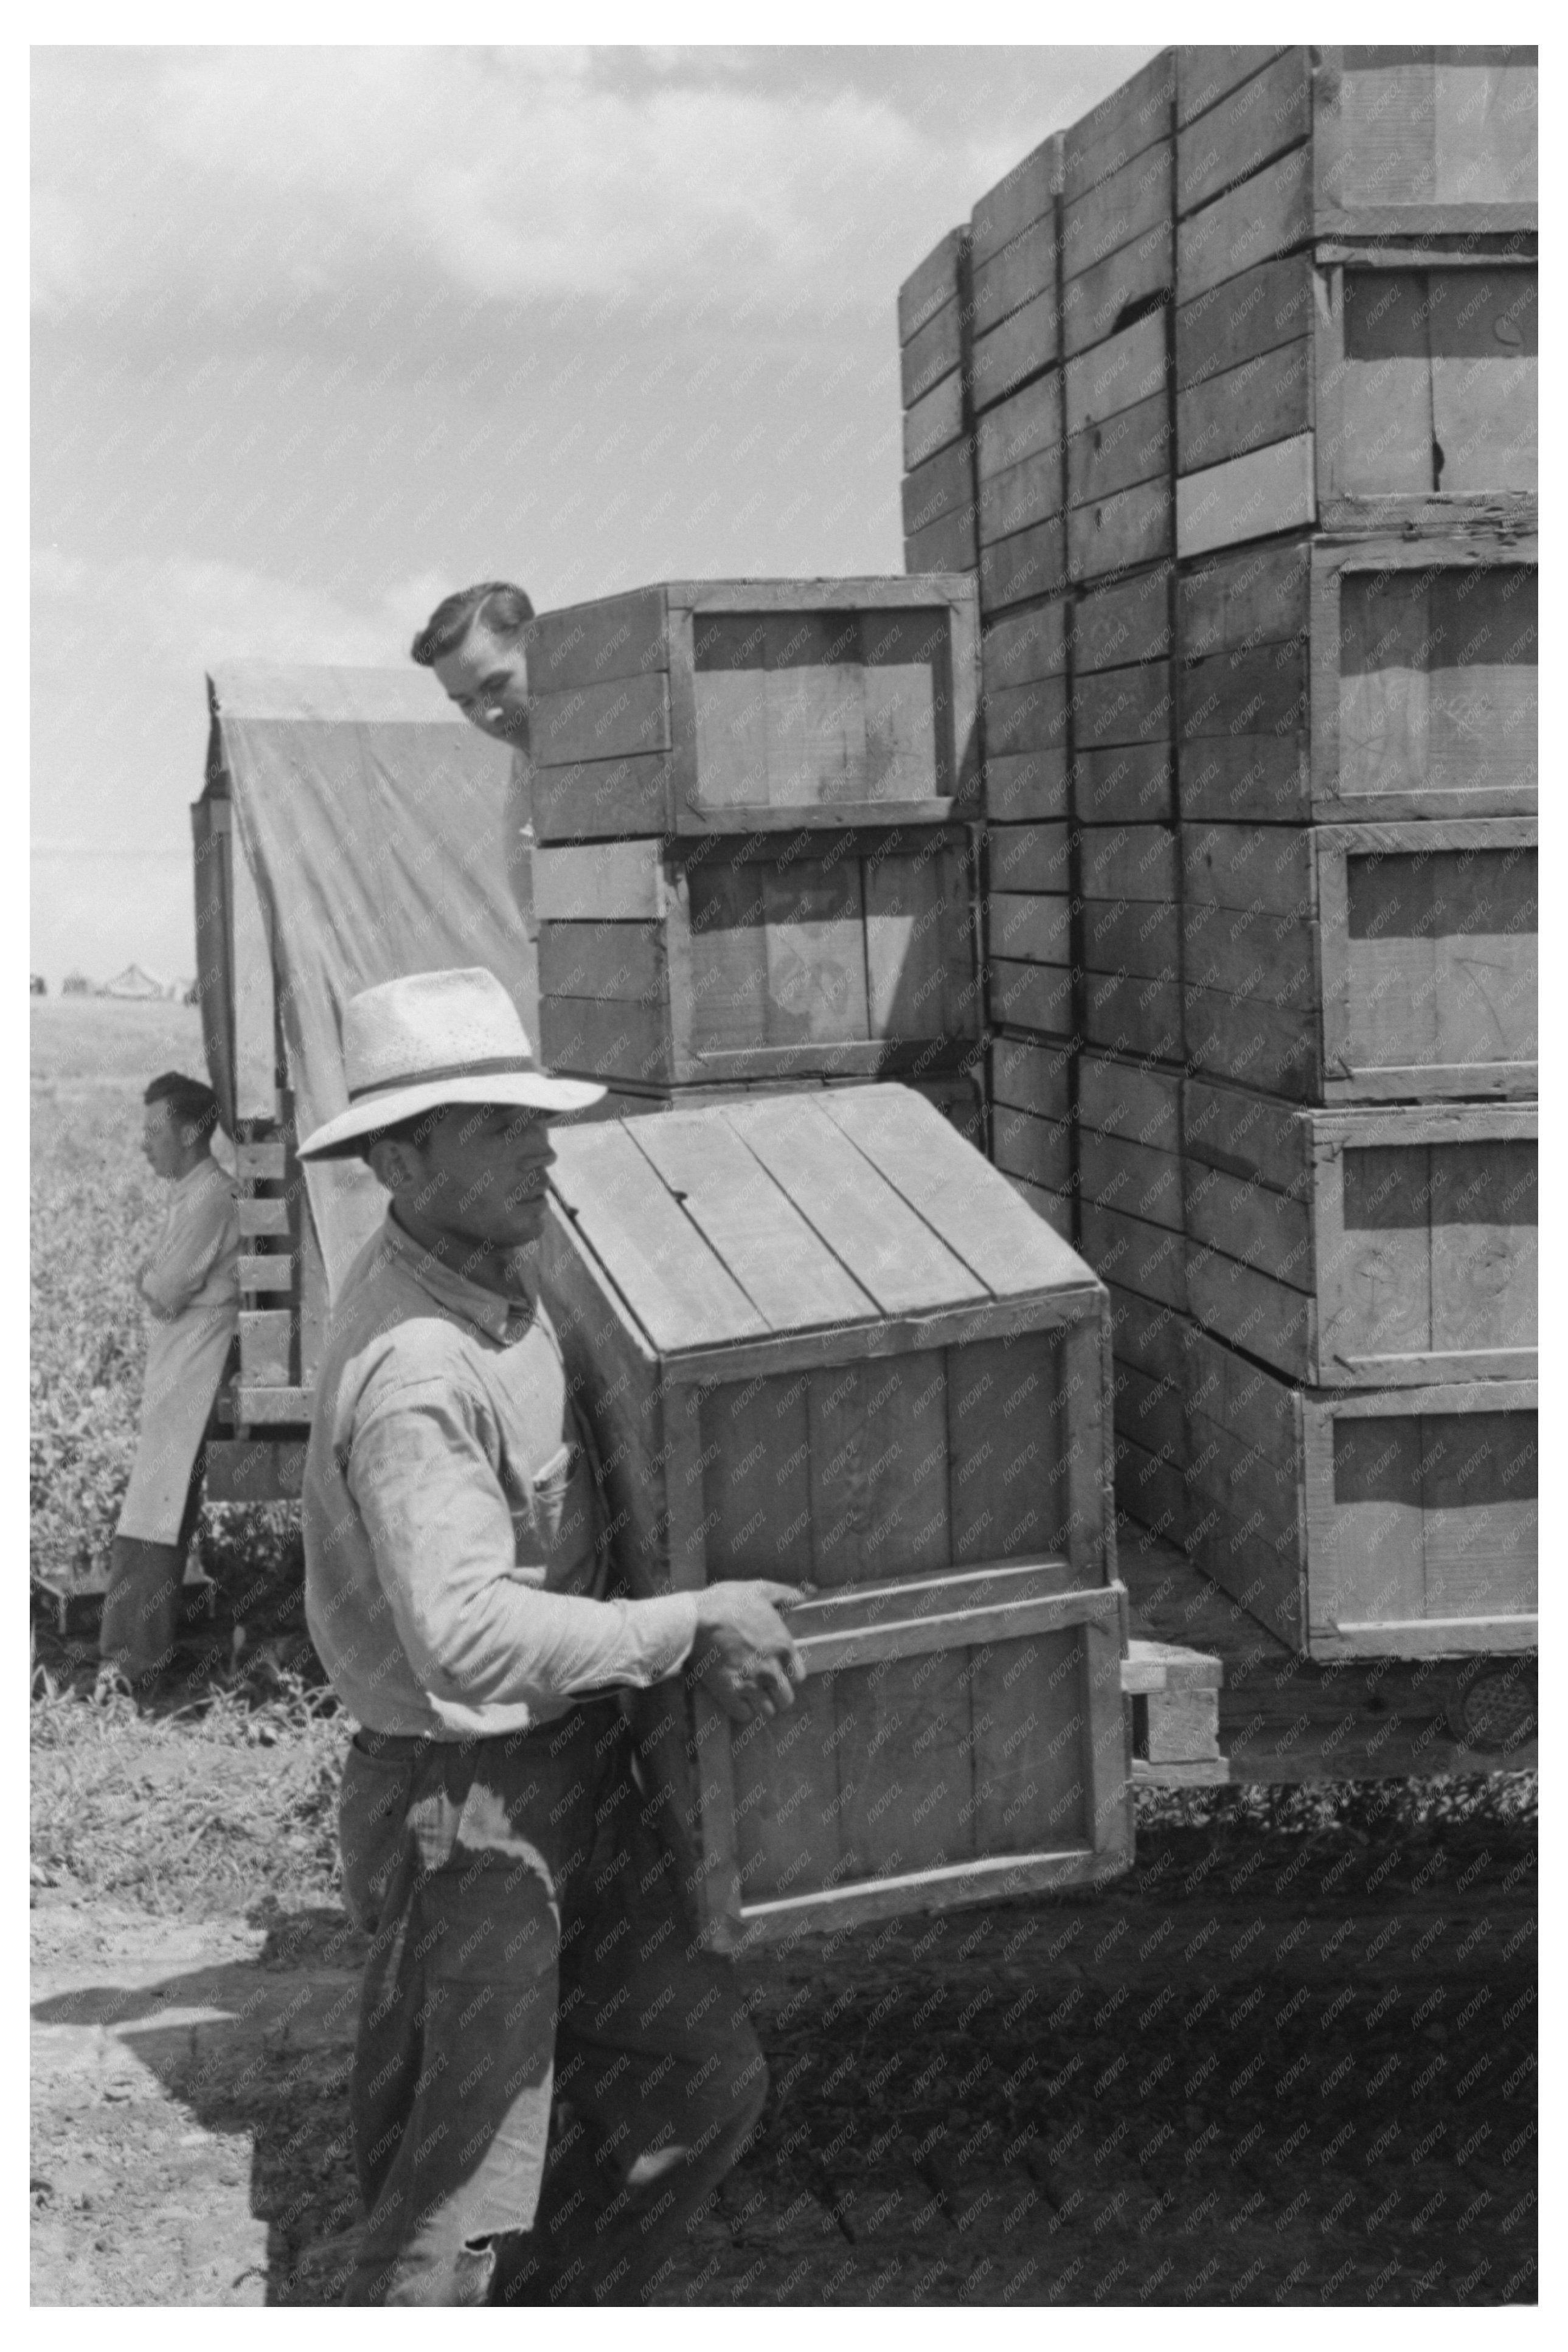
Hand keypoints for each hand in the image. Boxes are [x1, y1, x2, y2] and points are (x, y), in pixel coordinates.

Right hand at [691, 1580, 806, 1725]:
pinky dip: (742, 1709)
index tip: (779, 1671)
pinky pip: (744, 1715)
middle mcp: (771, 1670)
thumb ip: (786, 1594)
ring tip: (751, 1695)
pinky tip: (736, 1699)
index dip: (789, 1675)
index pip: (799, 1677)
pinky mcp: (729, 1694)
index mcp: (782, 1647)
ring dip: (761, 1704)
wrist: (694, 1619)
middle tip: (766, 1686)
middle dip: (777, 1694)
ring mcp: (750, 1684)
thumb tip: (807, 1594)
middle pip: (786, 1699)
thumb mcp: (760, 1590)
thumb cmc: (728, 1602)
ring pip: (767, 1711)